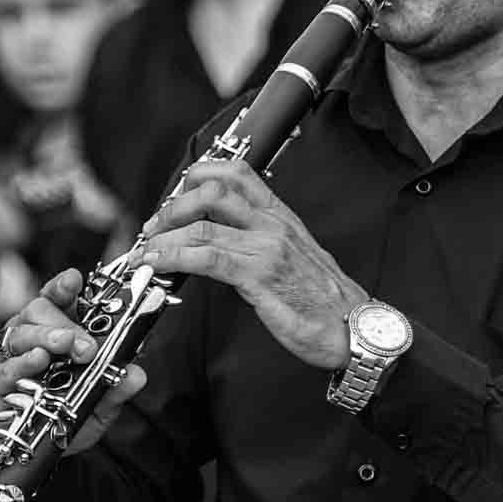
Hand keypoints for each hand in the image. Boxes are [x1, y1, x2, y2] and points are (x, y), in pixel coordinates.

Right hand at [0, 268, 145, 458]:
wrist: (18, 455)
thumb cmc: (52, 420)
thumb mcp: (92, 407)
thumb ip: (113, 390)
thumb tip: (137, 374)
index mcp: (48, 335)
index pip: (54, 301)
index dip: (62, 287)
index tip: (75, 280)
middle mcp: (25, 341)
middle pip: (37, 311)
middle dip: (64, 322)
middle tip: (86, 345)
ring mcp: (5, 361)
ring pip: (20, 334)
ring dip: (45, 336)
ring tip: (65, 345)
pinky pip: (5, 368)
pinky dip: (22, 363)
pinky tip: (38, 361)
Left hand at [139, 159, 366, 369]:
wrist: (354, 329)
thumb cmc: (325, 301)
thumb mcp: (291, 257)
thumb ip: (258, 242)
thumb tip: (218, 240)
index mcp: (280, 216)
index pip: (238, 172)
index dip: (199, 174)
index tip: (176, 193)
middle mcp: (272, 225)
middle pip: (213, 190)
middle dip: (173, 205)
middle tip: (155, 226)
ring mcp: (266, 248)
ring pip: (203, 224)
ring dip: (165, 234)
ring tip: (148, 249)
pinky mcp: (259, 276)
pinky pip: (207, 257)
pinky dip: (174, 257)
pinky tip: (160, 263)